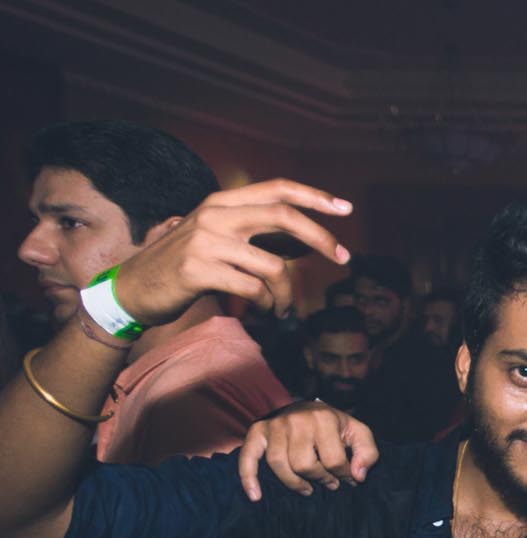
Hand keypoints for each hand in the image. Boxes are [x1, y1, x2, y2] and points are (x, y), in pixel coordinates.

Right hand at [114, 180, 349, 325]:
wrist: (131, 289)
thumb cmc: (183, 266)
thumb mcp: (216, 239)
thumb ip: (253, 234)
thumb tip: (305, 242)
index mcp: (221, 202)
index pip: (276, 188)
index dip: (314, 196)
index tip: (345, 208)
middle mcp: (214, 215)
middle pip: (282, 216)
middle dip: (320, 237)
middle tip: (343, 258)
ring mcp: (204, 241)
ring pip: (273, 266)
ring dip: (288, 294)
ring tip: (283, 308)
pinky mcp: (198, 270)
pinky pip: (254, 290)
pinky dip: (268, 305)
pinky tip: (263, 311)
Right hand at [239, 401, 379, 500]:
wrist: (309, 408)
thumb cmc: (336, 427)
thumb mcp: (359, 434)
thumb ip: (368, 454)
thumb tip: (358, 476)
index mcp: (323, 419)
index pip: (333, 460)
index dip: (343, 475)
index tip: (347, 478)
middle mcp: (296, 420)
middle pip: (305, 465)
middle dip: (320, 479)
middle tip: (329, 483)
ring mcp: (274, 425)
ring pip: (279, 464)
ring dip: (294, 483)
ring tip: (308, 489)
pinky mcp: (257, 431)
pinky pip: (248, 457)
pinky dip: (248, 478)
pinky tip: (256, 496)